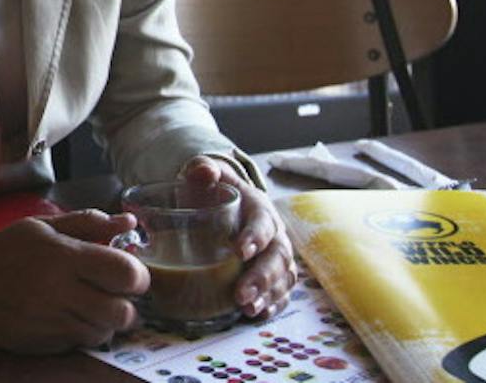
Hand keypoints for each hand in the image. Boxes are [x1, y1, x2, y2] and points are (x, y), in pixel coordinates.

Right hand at [0, 210, 148, 353]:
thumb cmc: (7, 248)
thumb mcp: (44, 227)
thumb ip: (88, 224)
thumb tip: (128, 224)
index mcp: (62, 256)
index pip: (124, 273)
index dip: (137, 275)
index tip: (129, 273)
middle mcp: (57, 292)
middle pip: (121, 312)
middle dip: (125, 304)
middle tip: (112, 294)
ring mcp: (47, 323)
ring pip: (102, 333)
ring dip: (104, 321)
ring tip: (87, 304)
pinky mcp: (39, 345)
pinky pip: (77, 345)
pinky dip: (79, 333)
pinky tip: (65, 316)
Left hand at [180, 156, 296, 318]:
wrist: (221, 200)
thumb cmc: (212, 190)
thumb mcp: (205, 176)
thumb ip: (203, 170)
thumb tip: (203, 171)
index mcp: (259, 207)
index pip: (263, 223)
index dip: (255, 237)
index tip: (239, 251)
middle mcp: (274, 232)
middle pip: (278, 256)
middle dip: (262, 277)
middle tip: (241, 294)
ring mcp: (276, 254)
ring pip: (283, 277)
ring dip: (268, 295)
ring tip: (248, 309)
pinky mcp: (274, 273)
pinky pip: (281, 291)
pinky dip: (273, 304)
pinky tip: (257, 314)